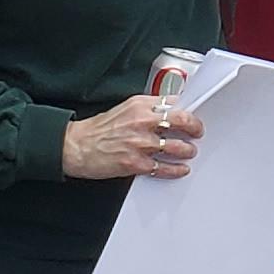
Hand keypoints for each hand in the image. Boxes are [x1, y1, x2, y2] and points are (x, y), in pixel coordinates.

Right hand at [60, 94, 200, 180]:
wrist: (76, 146)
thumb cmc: (98, 129)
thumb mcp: (124, 109)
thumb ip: (147, 108)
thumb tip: (169, 109)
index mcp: (140, 106)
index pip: (174, 103)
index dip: (188, 110)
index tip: (194, 115)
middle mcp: (142, 122)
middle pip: (181, 121)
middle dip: (195, 128)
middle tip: (198, 132)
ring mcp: (140, 143)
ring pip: (177, 147)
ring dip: (188, 150)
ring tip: (189, 151)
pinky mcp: (135, 163)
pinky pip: (164, 167)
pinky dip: (176, 169)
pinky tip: (181, 169)